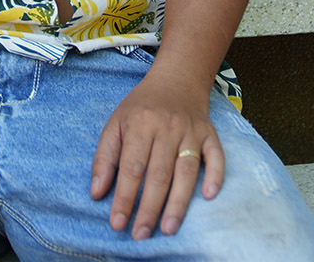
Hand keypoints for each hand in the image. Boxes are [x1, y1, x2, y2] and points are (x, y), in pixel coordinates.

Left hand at [90, 72, 223, 239]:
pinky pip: (216, 157)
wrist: (176, 80)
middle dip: (149, 208)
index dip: (124, 197)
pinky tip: (208, 196)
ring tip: (168, 228)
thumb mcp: (115, 124)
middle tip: (141, 234)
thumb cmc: (141, 108)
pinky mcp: (210, 134)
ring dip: (178, 202)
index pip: (131, 168)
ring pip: (186, 171)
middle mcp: (167, 127)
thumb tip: (97, 193)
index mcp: (139, 124)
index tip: (117, 223)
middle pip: (159, 174)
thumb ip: (104, 158)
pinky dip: (215, 176)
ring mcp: (191, 131)